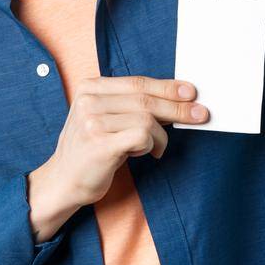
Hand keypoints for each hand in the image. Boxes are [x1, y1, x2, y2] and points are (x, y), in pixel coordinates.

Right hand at [27, 75, 207, 240]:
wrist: (63, 181)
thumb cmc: (91, 150)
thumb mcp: (105, 119)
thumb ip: (131, 106)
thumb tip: (175, 100)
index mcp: (90, 88)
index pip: (138, 83)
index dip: (167, 87)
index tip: (191, 92)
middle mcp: (89, 101)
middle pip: (146, 99)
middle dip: (178, 108)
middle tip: (201, 114)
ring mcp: (92, 121)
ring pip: (147, 119)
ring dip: (160, 136)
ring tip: (154, 148)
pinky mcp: (100, 143)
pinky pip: (142, 136)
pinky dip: (151, 145)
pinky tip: (143, 154)